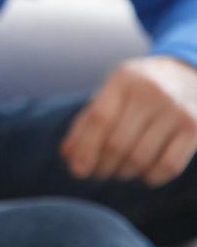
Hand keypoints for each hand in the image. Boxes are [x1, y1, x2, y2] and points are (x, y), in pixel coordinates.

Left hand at [61, 55, 196, 186]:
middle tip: (97, 173)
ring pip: (141, 158)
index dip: (85, 148)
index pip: (99, 119)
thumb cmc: (138, 89)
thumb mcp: (112, 93)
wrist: (186, 75)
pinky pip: (169, 165)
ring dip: (124, 172)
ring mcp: (175, 109)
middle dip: (102, 165)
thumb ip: (87, 121)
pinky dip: (152, 177)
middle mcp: (150, 92)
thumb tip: (67, 155)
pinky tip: (144, 174)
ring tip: (119, 171)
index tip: (77, 170)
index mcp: (123, 79)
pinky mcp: (195, 127)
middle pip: (118, 143)